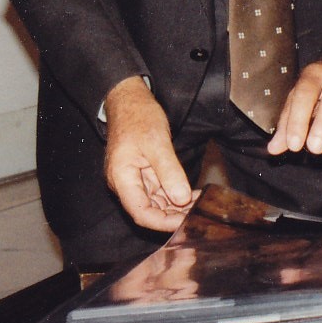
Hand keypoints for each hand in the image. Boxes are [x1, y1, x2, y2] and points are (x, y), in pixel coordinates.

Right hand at [103, 76, 195, 231]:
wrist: (130, 100)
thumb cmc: (138, 117)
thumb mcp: (157, 142)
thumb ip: (169, 171)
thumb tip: (182, 199)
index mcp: (122, 178)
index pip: (141, 213)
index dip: (163, 222)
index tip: (186, 221)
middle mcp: (126, 184)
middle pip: (149, 211)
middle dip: (174, 215)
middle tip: (199, 212)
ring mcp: (134, 180)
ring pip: (156, 203)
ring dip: (176, 207)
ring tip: (199, 204)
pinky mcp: (143, 175)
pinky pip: (159, 191)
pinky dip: (175, 194)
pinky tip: (192, 194)